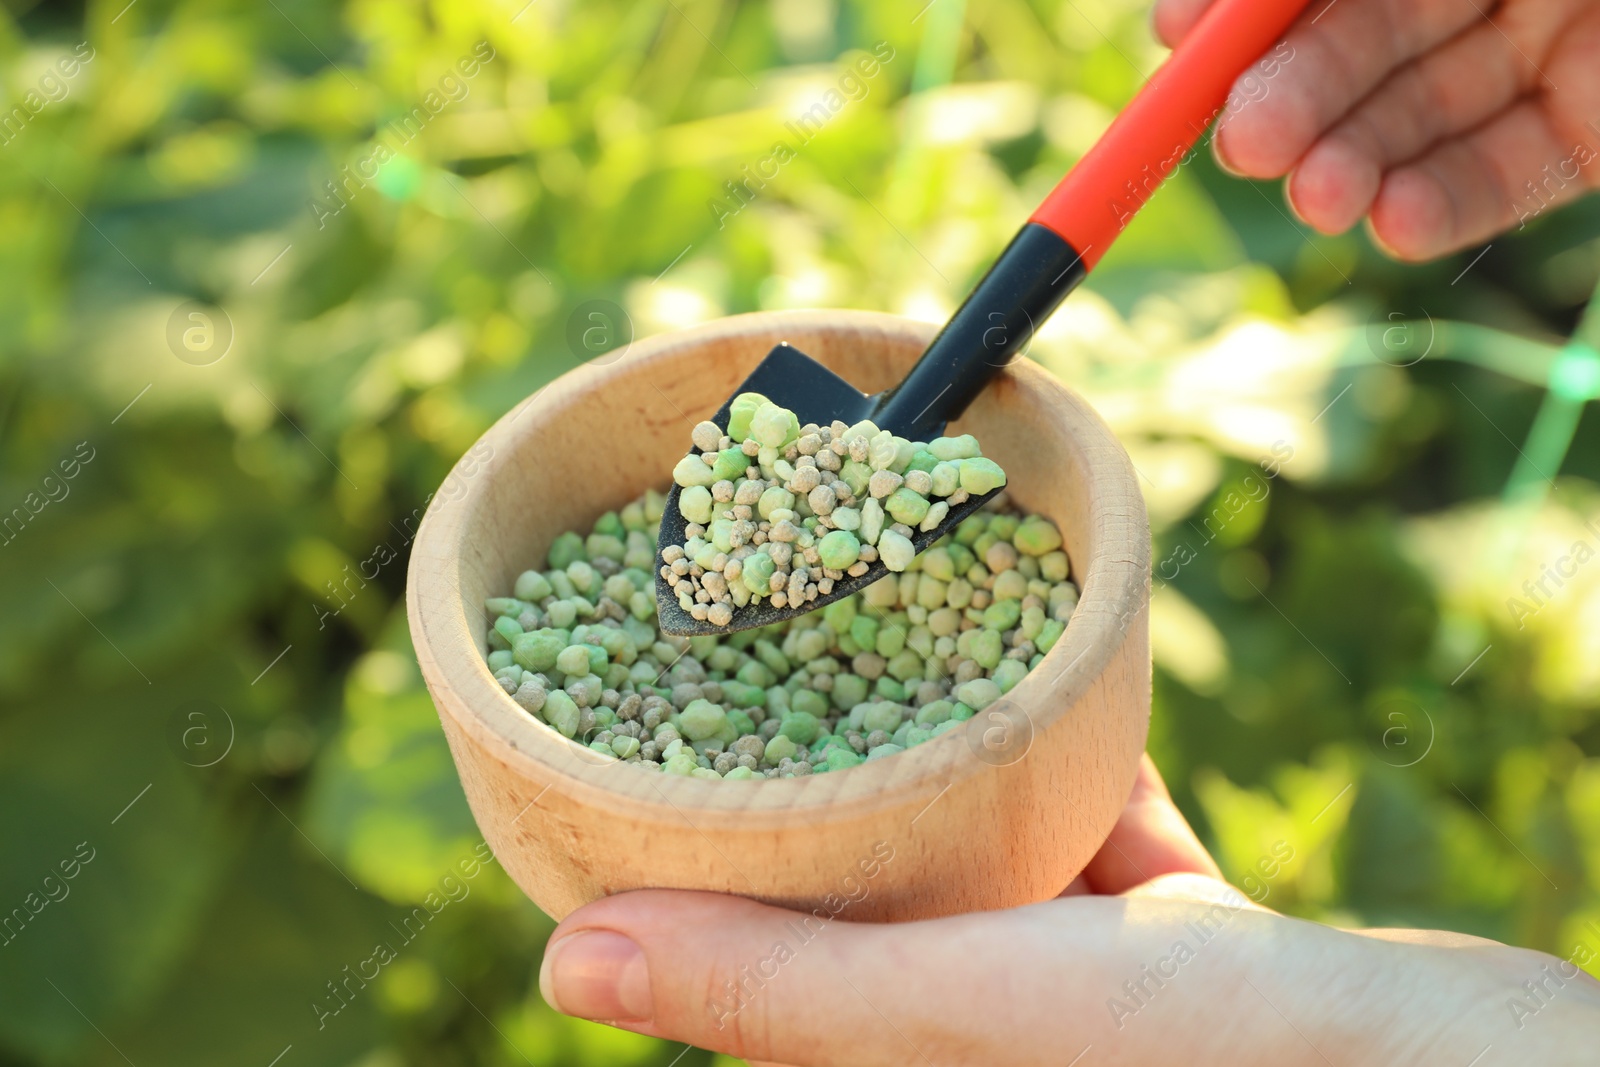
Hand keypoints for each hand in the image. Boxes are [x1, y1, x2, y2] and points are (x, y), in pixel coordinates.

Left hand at [536, 756, 1599, 1064]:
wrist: (1474, 1066)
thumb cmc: (1213, 1054)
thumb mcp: (968, 1008)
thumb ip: (780, 989)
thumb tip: (566, 965)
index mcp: (923, 1062)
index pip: (767, 976)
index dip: (694, 883)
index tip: (633, 761)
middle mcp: (993, 1036)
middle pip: (871, 904)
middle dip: (820, 799)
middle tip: (756, 668)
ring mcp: (1096, 998)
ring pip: (986, 858)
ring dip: (949, 764)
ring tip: (892, 647)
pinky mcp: (1193, 948)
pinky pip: (1105, 835)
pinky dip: (1079, 765)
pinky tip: (1057, 677)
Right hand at [1154, 0, 1599, 259]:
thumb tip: (1215, 8)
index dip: (1240, 18)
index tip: (1175, 45)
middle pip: (1363, 47)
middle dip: (1295, 98)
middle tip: (1246, 146)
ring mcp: (1545, 57)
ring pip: (1420, 119)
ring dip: (1352, 164)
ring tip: (1318, 197)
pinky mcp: (1589, 135)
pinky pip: (1506, 178)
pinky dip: (1441, 209)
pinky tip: (1391, 223)